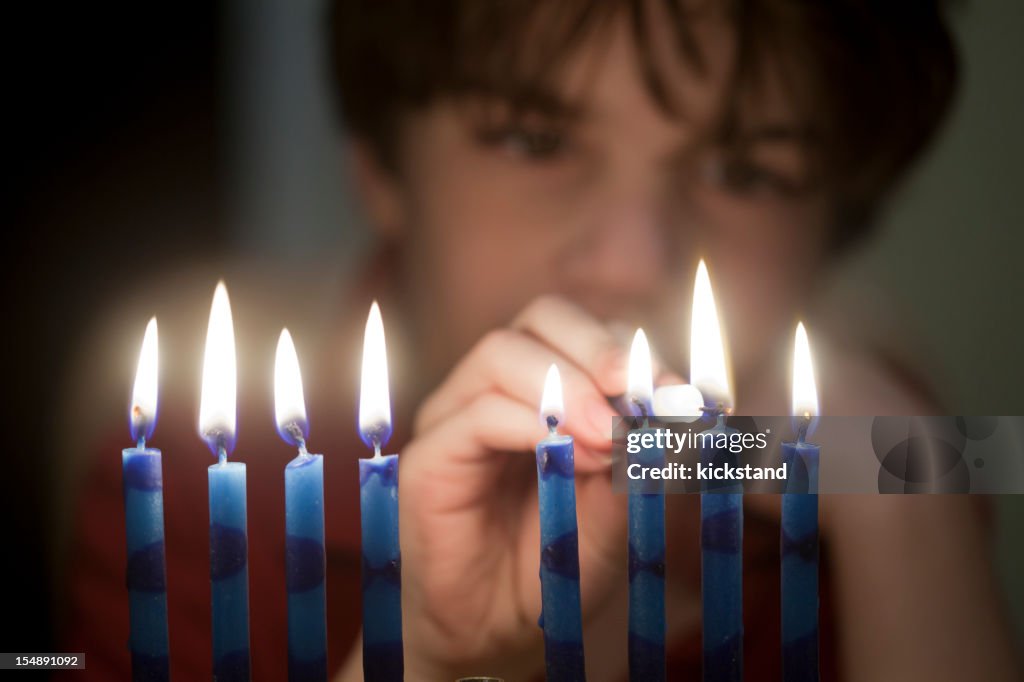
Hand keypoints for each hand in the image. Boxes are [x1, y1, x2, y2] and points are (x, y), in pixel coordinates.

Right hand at [397, 296, 638, 678]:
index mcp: (545, 390)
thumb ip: (639, 460)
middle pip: (541, 318)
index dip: (637, 353)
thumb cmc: (555, 568)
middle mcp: (497, 391)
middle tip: (642, 391)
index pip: (587, 333)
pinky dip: (534, 423)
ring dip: (569, 385)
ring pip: (503, 352)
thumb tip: (675, 412)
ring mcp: (456, 418)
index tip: (683, 396)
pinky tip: (576, 454)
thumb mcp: (616, 512)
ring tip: (612, 436)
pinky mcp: (428, 458)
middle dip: (600, 347)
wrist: (495, 639)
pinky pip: (477, 414)